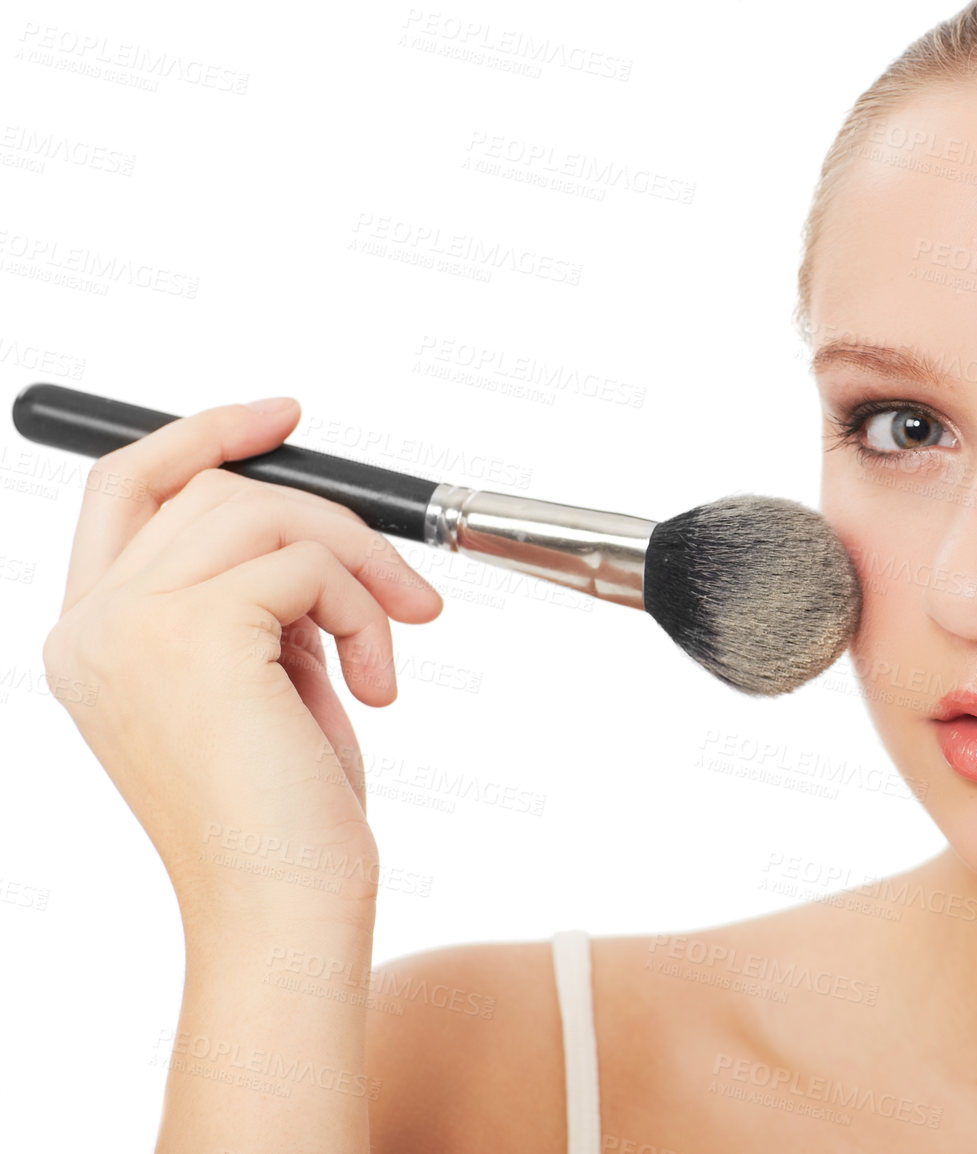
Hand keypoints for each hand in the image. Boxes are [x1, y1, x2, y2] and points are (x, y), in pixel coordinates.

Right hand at [41, 397, 442, 928]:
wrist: (285, 906)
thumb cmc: (285, 815)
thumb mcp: (264, 681)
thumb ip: (260, 598)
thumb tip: (318, 522)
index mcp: (95, 636)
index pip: (129, 488)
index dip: (205, 437)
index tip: (284, 419)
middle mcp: (93, 625)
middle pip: (216, 490)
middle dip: (333, 526)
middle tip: (407, 592)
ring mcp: (131, 626)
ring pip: (268, 513)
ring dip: (358, 571)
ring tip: (390, 647)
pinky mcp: (193, 633)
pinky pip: (308, 564)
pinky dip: (365, 612)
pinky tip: (374, 685)